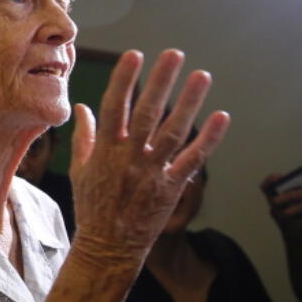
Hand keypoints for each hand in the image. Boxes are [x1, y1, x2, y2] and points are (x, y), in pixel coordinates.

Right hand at [70, 49, 229, 260]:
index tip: (134, 55)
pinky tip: (221, 117)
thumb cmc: (92, 206)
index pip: (113, 107)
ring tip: (201, 76)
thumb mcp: (80, 170)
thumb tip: (82, 107)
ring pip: (173, 132)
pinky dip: (209, 140)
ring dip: (189, 102)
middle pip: (147, 113)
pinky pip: (193, 161)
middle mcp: (129, 158)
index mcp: (104, 151)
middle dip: (160, 81)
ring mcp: (152, 173)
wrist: (108, 247)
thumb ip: (84, 136)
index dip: (124, 79)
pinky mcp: (171, 189)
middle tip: (173, 54)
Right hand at [260, 173, 301, 241]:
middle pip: (275, 201)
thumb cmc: (294, 214)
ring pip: (287, 213)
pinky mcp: (291, 228)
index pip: (265, 189)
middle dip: (290, 195)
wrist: (293, 235)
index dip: (269, 182)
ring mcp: (281, 219)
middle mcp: (274, 209)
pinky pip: (300, 222)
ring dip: (301, 207)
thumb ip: (297, 193)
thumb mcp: (292, 202)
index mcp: (274, 199)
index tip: (279, 176)